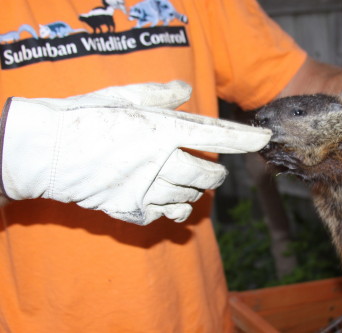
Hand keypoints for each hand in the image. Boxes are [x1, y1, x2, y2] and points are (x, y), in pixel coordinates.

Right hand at [0, 81, 270, 224]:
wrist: (47, 153)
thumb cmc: (85, 118)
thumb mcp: (123, 96)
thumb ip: (160, 94)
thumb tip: (186, 91)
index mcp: (164, 131)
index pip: (217, 137)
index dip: (245, 139)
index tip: (264, 140)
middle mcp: (162, 163)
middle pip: (209, 178)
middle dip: (216, 176)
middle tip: (210, 171)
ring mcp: (148, 191)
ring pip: (191, 200)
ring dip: (194, 193)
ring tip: (181, 182)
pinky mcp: (133, 211)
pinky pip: (166, 216)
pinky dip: (170, 209)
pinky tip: (161, 198)